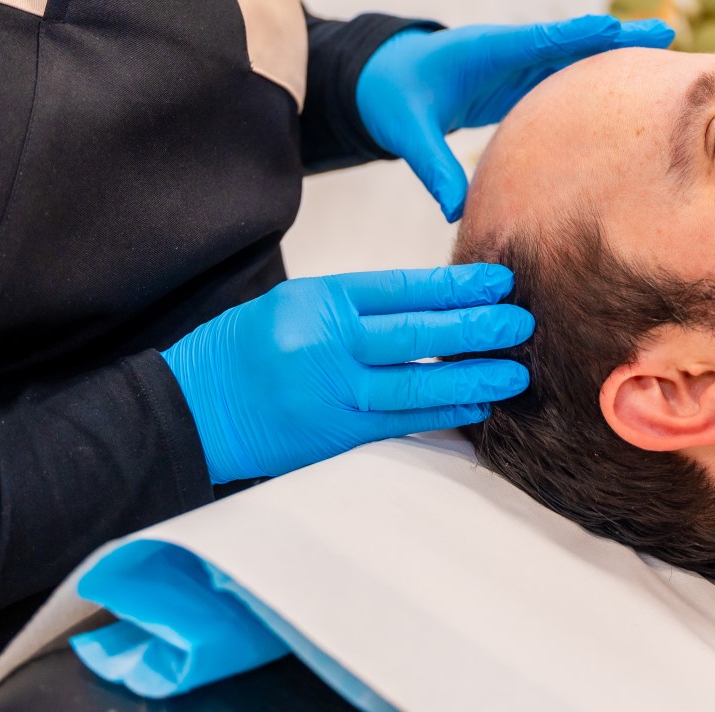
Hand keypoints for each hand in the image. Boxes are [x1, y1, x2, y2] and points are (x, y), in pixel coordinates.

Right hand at [161, 265, 531, 482]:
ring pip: (415, 384)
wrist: (193, 408)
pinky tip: (474, 409)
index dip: (456, 285)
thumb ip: (353, 307)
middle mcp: (327, 344)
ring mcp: (331, 392)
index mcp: (318, 301)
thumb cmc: (244, 350)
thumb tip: (429, 307)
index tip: (498, 281)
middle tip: (521, 324)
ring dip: (471, 379)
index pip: (402, 288)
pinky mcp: (334, 433)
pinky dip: (439, 415)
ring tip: (513, 372)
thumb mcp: (292, 305)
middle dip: (475, 328)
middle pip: (416, 334)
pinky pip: (398, 422)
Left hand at [357, 14, 673, 219]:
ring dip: (617, 58)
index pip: (539, 40)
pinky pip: (567, 78)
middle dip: (618, 36)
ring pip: (577, 58)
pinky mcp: (523, 81)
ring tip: (666, 61)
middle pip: (574, 41)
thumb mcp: (406, 131)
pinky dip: (600, 81)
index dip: (578, 35)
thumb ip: (432, 167)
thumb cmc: (394, 96)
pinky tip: (633, 95)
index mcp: (485, 50)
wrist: (385, 78)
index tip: (616, 28)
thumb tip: (454, 212)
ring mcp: (521, 64)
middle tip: (666, 32)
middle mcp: (511, 51)